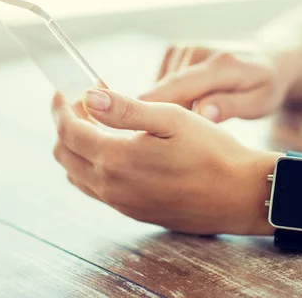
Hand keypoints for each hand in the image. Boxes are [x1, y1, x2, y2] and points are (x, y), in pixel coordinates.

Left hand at [51, 88, 275, 234]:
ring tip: (98, 123)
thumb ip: (125, 109)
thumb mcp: (172, 119)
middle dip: (66, 124)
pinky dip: (92, 165)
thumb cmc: (212, 152)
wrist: (240, 195)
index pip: (68, 130)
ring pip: (77, 173)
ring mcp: (121, 203)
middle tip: (84, 103)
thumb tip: (89, 97)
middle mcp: (111, 186)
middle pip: (65, 153)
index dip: (62, 106)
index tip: (66, 90)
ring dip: (78, 145)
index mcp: (116, 159)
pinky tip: (115, 151)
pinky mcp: (134, 212)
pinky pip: (96, 189)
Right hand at [139, 44, 293, 122]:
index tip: (135, 130)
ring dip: (166, 110)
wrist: (269, 58)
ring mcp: (185, 48)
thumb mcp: (259, 103)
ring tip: (185, 128)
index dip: (153, 108)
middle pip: (164, 90)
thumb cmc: (266, 87)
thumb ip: (230, 106)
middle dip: (158, 116)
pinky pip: (161, 82)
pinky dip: (168, 99)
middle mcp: (199, 51)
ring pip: (160, 89)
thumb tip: (202, 114)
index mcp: (222, 64)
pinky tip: (186, 109)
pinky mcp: (176, 50)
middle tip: (158, 147)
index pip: (179, 87)